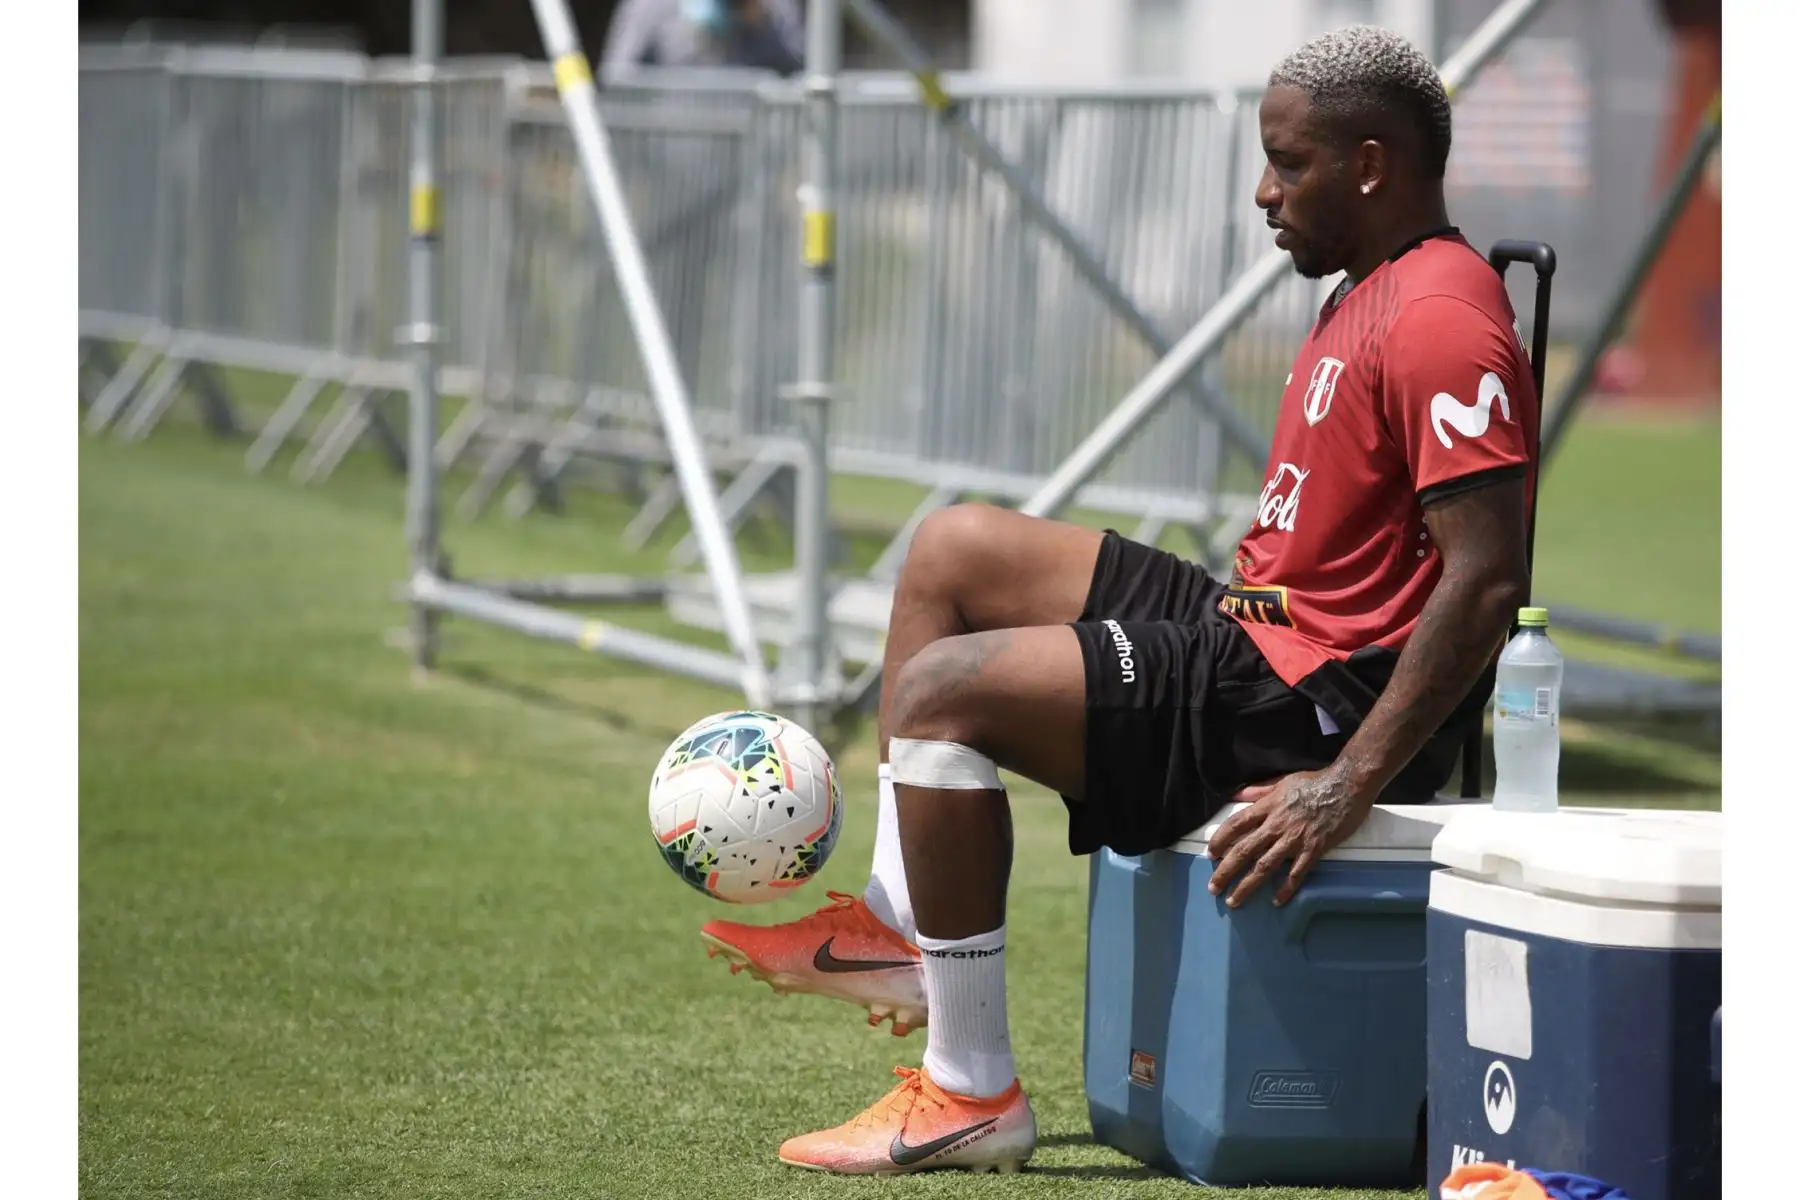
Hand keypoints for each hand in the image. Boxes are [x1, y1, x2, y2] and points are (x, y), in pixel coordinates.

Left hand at [1206, 769, 1374, 908]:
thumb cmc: (1316, 781)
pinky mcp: (1315, 848)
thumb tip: (1236, 794)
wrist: (1348, 785)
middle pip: (1245, 850)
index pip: (1236, 825)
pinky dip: (1286, 888)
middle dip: (1226, 871)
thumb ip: (1258, 790)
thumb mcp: (1282, 780)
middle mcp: (1277, 825)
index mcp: (1268, 807)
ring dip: (1247, 885)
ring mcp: (1295, 839)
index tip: (1210, 854)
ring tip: (1234, 900)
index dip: (1220, 840)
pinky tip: (1276, 900)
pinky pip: (1297, 872)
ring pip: (1265, 865)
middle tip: (1213, 887)